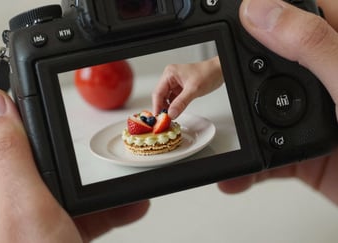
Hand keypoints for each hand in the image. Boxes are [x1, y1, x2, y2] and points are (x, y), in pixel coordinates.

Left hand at [0, 89, 148, 242]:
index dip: (34, 112)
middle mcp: (7, 200)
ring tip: (129, 184)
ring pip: (69, 187)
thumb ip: (10, 155)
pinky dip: (107, 210)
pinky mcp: (53, 234)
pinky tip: (129, 207)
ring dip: (100, 185)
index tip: (62, 102)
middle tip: (106, 150)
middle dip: (78, 155)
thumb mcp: (23, 210)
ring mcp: (32, 219)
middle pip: (47, 158)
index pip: (7, 129)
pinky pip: (81, 213)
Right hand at [152, 56, 222, 118]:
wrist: (219, 71)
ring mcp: (175, 84)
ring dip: (168, 108)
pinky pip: (173, 100)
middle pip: (160, 96)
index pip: (158, 92)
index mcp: (170, 74)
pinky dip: (174, 107)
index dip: (157, 106)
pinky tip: (175, 112)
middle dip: (162, 108)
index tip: (158, 117)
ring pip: (166, 99)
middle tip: (164, 120)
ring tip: (170, 117)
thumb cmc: (208, 73)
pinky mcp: (181, 89)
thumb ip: (181, 103)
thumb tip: (171, 113)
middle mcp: (170, 78)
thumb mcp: (194, 89)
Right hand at [218, 0, 337, 204]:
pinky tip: (236, 175)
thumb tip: (261, 13)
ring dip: (238, 126)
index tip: (229, 17)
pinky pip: (266, 153)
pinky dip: (248, 167)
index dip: (263, 9)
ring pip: (262, 110)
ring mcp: (311, 116)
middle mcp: (325, 78)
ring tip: (223, 132)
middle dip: (236, 72)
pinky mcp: (303, 150)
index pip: (299, 11)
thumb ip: (312, 46)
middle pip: (268, 62)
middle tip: (215, 79)